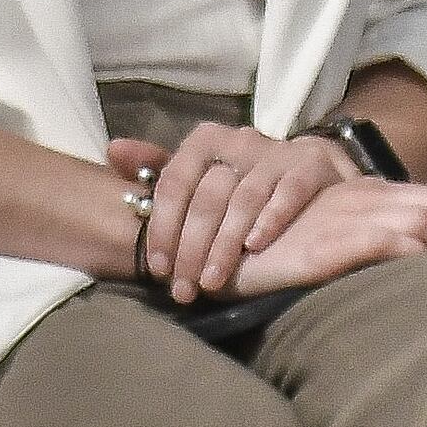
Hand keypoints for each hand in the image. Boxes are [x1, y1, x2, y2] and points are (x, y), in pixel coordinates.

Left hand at [134, 121, 360, 301]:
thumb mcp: (201, 175)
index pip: (174, 181)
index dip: (163, 227)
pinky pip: (290, 190)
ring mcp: (278, 151)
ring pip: (245, 198)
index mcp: (207, 140)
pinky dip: (270, 218)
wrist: (314, 175)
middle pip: (207, 195)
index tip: (158, 268)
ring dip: (225, 244)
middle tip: (182, 287)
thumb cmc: (246, 180)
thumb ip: (158, 169)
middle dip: (191, 247)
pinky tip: (254, 246)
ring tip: (212, 280)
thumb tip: (112, 151)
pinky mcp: (311, 166)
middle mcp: (241, 139)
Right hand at [225, 177, 426, 294]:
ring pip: (426, 221)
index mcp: (364, 192)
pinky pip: (393, 242)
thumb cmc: (269, 248)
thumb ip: (358, 240)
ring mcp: (350, 214)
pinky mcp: (336, 240)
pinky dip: (420, 259)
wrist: (220, 245)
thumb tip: (401, 265)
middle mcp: (363, 196)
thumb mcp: (321, 237)